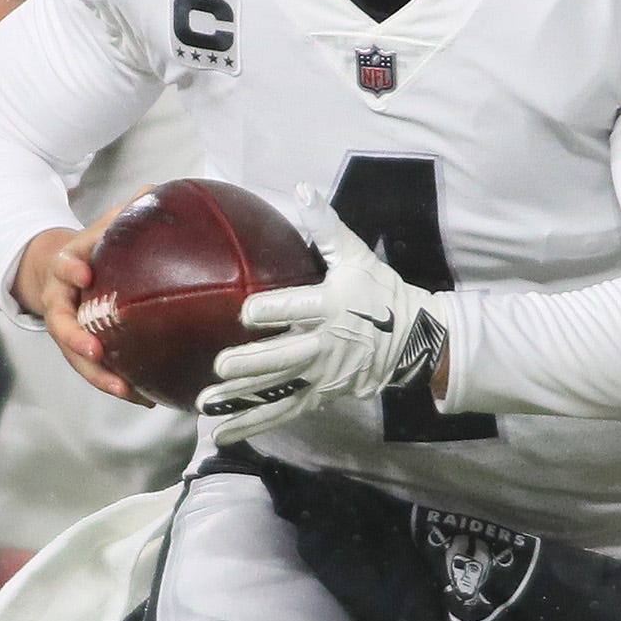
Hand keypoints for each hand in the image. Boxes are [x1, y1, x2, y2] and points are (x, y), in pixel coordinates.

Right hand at [17, 197, 151, 404]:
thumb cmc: (87, 250)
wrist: (54, 274)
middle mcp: (61, 302)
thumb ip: (122, 216)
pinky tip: (148, 399)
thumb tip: (155, 189)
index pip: (63, 264)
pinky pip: (97, 371)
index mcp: (65, 267)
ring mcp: (68, 330)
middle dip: (76, 339)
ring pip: (77, 357)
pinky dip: (120, 385)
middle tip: (95, 351)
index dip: (70, 267)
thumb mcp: (99, 230)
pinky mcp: (81, 350)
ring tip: (125, 389)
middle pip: (61, 324)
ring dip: (99, 376)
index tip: (83, 271)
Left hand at [201, 189, 442, 445]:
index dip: (271, 310)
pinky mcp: (320, 395)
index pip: (297, 308)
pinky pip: (284, 411)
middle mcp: (326, 344)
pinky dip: (254, 423)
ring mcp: (322, 375)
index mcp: (332, 306)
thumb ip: (326, 226)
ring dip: (241, 400)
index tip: (245, 311)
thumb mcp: (357, 256)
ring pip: (278, 390)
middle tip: (220, 366)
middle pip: (284, 357)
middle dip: (252, 364)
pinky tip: (223, 432)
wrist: (414, 339)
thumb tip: (303, 189)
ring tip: (206, 404)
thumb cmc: (380, 292)